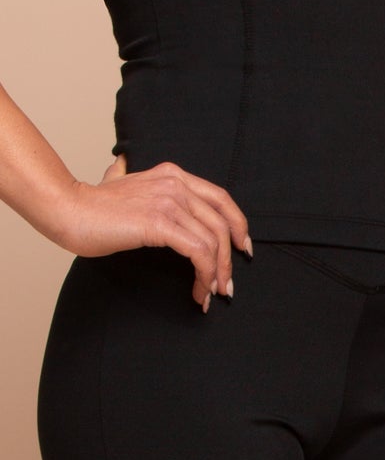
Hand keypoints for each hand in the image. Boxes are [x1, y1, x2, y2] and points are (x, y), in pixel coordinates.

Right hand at [58, 157, 251, 311]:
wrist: (68, 210)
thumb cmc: (90, 206)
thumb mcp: (116, 181)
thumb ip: (125, 174)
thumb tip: (121, 165)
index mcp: (173, 174)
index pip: (220, 198)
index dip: (237, 224)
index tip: (242, 247)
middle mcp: (176, 183)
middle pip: (222, 222)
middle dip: (230, 258)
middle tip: (227, 284)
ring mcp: (169, 201)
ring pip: (212, 240)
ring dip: (217, 273)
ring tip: (211, 294)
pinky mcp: (160, 223)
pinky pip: (197, 251)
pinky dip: (205, 273)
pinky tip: (199, 291)